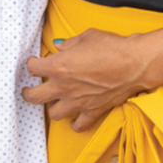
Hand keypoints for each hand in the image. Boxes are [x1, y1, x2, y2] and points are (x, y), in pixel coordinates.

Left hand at [23, 29, 145, 131]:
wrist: (133, 63)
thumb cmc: (111, 46)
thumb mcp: (86, 36)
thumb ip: (69, 43)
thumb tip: (60, 46)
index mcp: (59, 66)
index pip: (34, 68)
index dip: (31, 63)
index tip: (34, 61)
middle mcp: (64, 87)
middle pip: (34, 97)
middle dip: (28, 92)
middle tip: (29, 89)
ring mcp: (77, 102)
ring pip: (54, 113)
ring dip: (53, 105)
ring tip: (56, 98)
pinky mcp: (92, 111)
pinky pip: (77, 125)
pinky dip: (74, 122)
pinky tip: (75, 115)